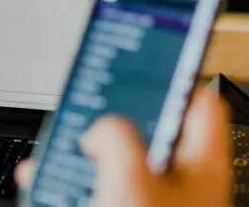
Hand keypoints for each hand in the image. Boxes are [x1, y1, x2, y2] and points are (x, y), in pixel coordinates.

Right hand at [16, 89, 231, 206]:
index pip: (200, 102)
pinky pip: (99, 195)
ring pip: (117, 165)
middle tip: (88, 104)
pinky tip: (46, 181)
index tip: (147, 56)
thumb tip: (102, 127)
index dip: (174, 74)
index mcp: (202, 165)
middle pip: (149, 132)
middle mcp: (182, 187)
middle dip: (111, 117)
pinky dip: (71, 186)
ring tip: (56, 147)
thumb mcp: (129, 178)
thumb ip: (115, 135)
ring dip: (82, 154)